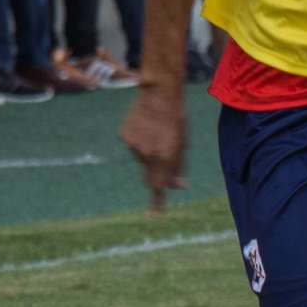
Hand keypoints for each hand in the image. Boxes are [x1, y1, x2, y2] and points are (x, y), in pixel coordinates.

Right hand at [118, 88, 187, 212]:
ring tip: (157, 132)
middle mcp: (147, 153)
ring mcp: (133, 145)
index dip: (157, 202)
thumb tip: (178, 187)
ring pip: (142, 158)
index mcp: (164, 156)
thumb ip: (179, 167)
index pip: (159, 186)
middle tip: (164, 152)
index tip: (154, 216)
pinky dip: (140, 141)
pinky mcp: (124, 135)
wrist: (159, 91)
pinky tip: (146, 127)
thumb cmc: (177, 117)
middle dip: (157, 172)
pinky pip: (133, 146)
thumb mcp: (183, 143)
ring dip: (150, 152)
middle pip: (150, 174)